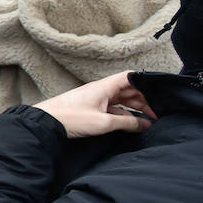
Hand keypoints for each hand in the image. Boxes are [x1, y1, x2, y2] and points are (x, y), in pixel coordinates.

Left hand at [33, 71, 154, 137]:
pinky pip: (112, 109)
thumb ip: (127, 123)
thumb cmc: (71, 119)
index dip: (145, 83)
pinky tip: (130, 125)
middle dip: (144, 100)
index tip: (158, 94)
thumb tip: (145, 124)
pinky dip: (122, 115)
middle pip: (128, 90)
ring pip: (121, 101)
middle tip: (157, 114)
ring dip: (134, 109)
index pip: (130, 77)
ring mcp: (95, 99)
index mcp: (104, 86)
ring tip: (147, 121)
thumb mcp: (103, 123)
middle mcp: (101, 90)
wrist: (44, 123)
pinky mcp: (90, 109)